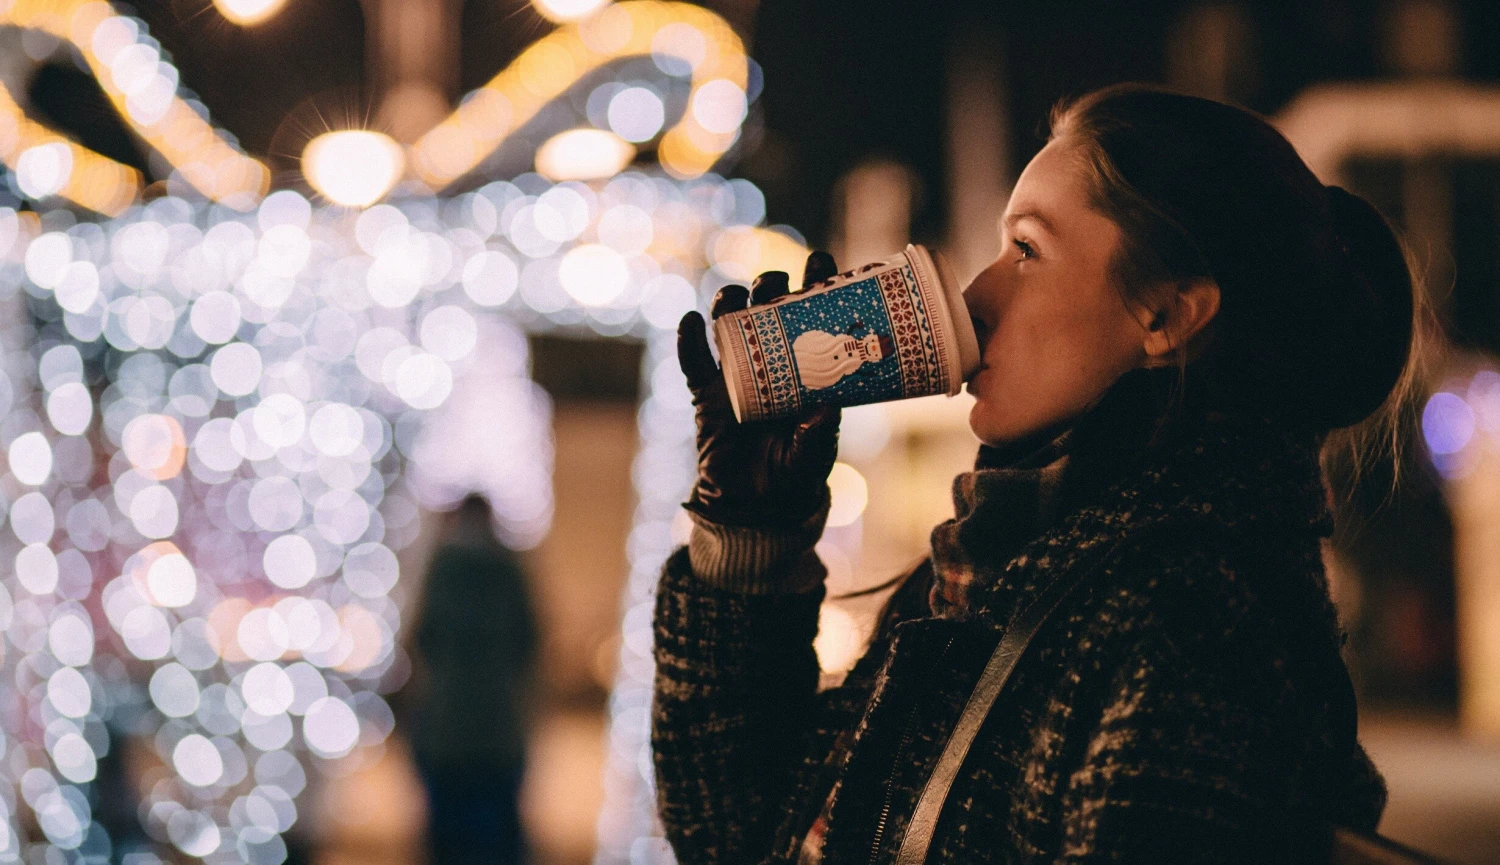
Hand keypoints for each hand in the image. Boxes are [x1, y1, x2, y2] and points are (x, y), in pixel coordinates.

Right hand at [677, 251, 841, 528]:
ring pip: (729, 326)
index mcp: (805, 369)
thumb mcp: (814, 453)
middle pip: (767, 311)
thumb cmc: (794, 475)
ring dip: (730, 304)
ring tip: (735, 296)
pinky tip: (690, 322)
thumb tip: (825, 406)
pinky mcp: (706, 396)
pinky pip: (694, 364)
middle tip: (777, 282)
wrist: (756, 508)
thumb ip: (818, 432)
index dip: (815, 287)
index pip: (812, 318)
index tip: (821, 262)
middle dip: (771, 287)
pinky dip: (689, 342)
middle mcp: (770, 363)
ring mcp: (736, 376)